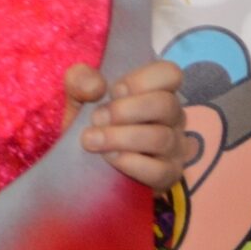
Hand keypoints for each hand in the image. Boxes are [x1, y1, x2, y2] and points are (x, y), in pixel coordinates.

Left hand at [62, 61, 185, 191]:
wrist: (79, 167)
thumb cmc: (89, 125)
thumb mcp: (76, 98)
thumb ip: (80, 80)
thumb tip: (95, 86)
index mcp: (156, 91)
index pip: (170, 74)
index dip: (141, 80)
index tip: (113, 91)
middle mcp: (171, 117)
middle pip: (166, 105)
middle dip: (125, 110)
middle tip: (96, 119)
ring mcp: (174, 147)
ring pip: (161, 138)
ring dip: (121, 138)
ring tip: (92, 140)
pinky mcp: (168, 175)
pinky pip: (160, 170)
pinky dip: (131, 163)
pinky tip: (109, 159)